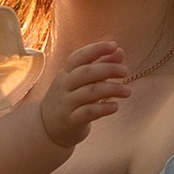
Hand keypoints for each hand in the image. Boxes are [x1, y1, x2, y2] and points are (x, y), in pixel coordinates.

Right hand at [36, 36, 132, 150]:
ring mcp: (66, 103)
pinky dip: (103, 108)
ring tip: (127, 91)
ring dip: (111, 89)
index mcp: (66, 72)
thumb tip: (119, 52)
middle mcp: (64, 85)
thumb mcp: (81, 82)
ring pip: (89, 92)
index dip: (96, 49)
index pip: (79, 56)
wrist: (46, 128)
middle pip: (85, 72)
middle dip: (107, 69)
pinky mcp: (71, 120)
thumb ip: (100, 66)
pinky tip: (115, 106)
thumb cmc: (69, 100)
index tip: (114, 45)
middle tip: (125, 71)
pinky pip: (88, 112)